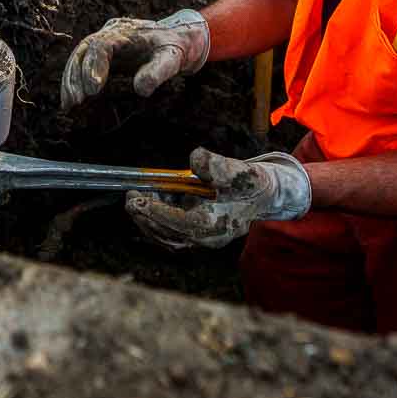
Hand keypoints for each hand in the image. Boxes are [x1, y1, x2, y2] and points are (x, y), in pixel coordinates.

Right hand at [60, 9, 209, 109]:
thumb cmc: (176, 48)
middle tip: (76, 101)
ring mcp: (106, 42)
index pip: (101, 45)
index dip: (93, 66)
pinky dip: (76, 82)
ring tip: (68, 105)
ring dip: (71, 80)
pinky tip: (71, 102)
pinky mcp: (105, 54)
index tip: (93, 90)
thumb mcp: (172, 60)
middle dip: (76, 75)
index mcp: (126, 32)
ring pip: (79, 57)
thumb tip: (140, 90)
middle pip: (83, 49)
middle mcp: (111, 33)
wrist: (179, 39)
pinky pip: (84, 65)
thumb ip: (158, 72)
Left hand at [125, 148, 310, 248]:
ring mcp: (202, 238)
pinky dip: (157, 219)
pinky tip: (148, 201)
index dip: (157, 212)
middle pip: (169, 234)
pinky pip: (171, 232)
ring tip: (134, 199)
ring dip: (148, 220)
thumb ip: (218, 165)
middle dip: (146, 217)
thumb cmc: (253, 183)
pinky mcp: (197, 233)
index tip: (138, 199)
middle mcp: (207, 237)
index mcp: (218, 225)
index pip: (181, 224)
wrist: (267, 195)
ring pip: (167, 236)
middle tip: (129, 199)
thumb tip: (195, 159)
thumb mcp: (241, 170)